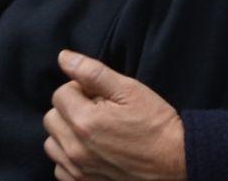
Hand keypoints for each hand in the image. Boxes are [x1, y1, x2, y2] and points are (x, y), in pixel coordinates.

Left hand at [44, 50, 185, 180]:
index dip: (79, 88)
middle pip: (52, 118)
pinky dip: (69, 157)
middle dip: (70, 109)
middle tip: (97, 110)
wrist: (175, 159)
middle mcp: (76, 149)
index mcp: (85, 122)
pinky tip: (90, 150)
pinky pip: (60, 168)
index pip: (60, 93)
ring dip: (66, 133)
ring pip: (52, 143)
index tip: (99, 94)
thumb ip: (92, 72)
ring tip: (93, 130)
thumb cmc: (155, 122)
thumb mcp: (128, 89)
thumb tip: (64, 58)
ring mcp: (79, 170)